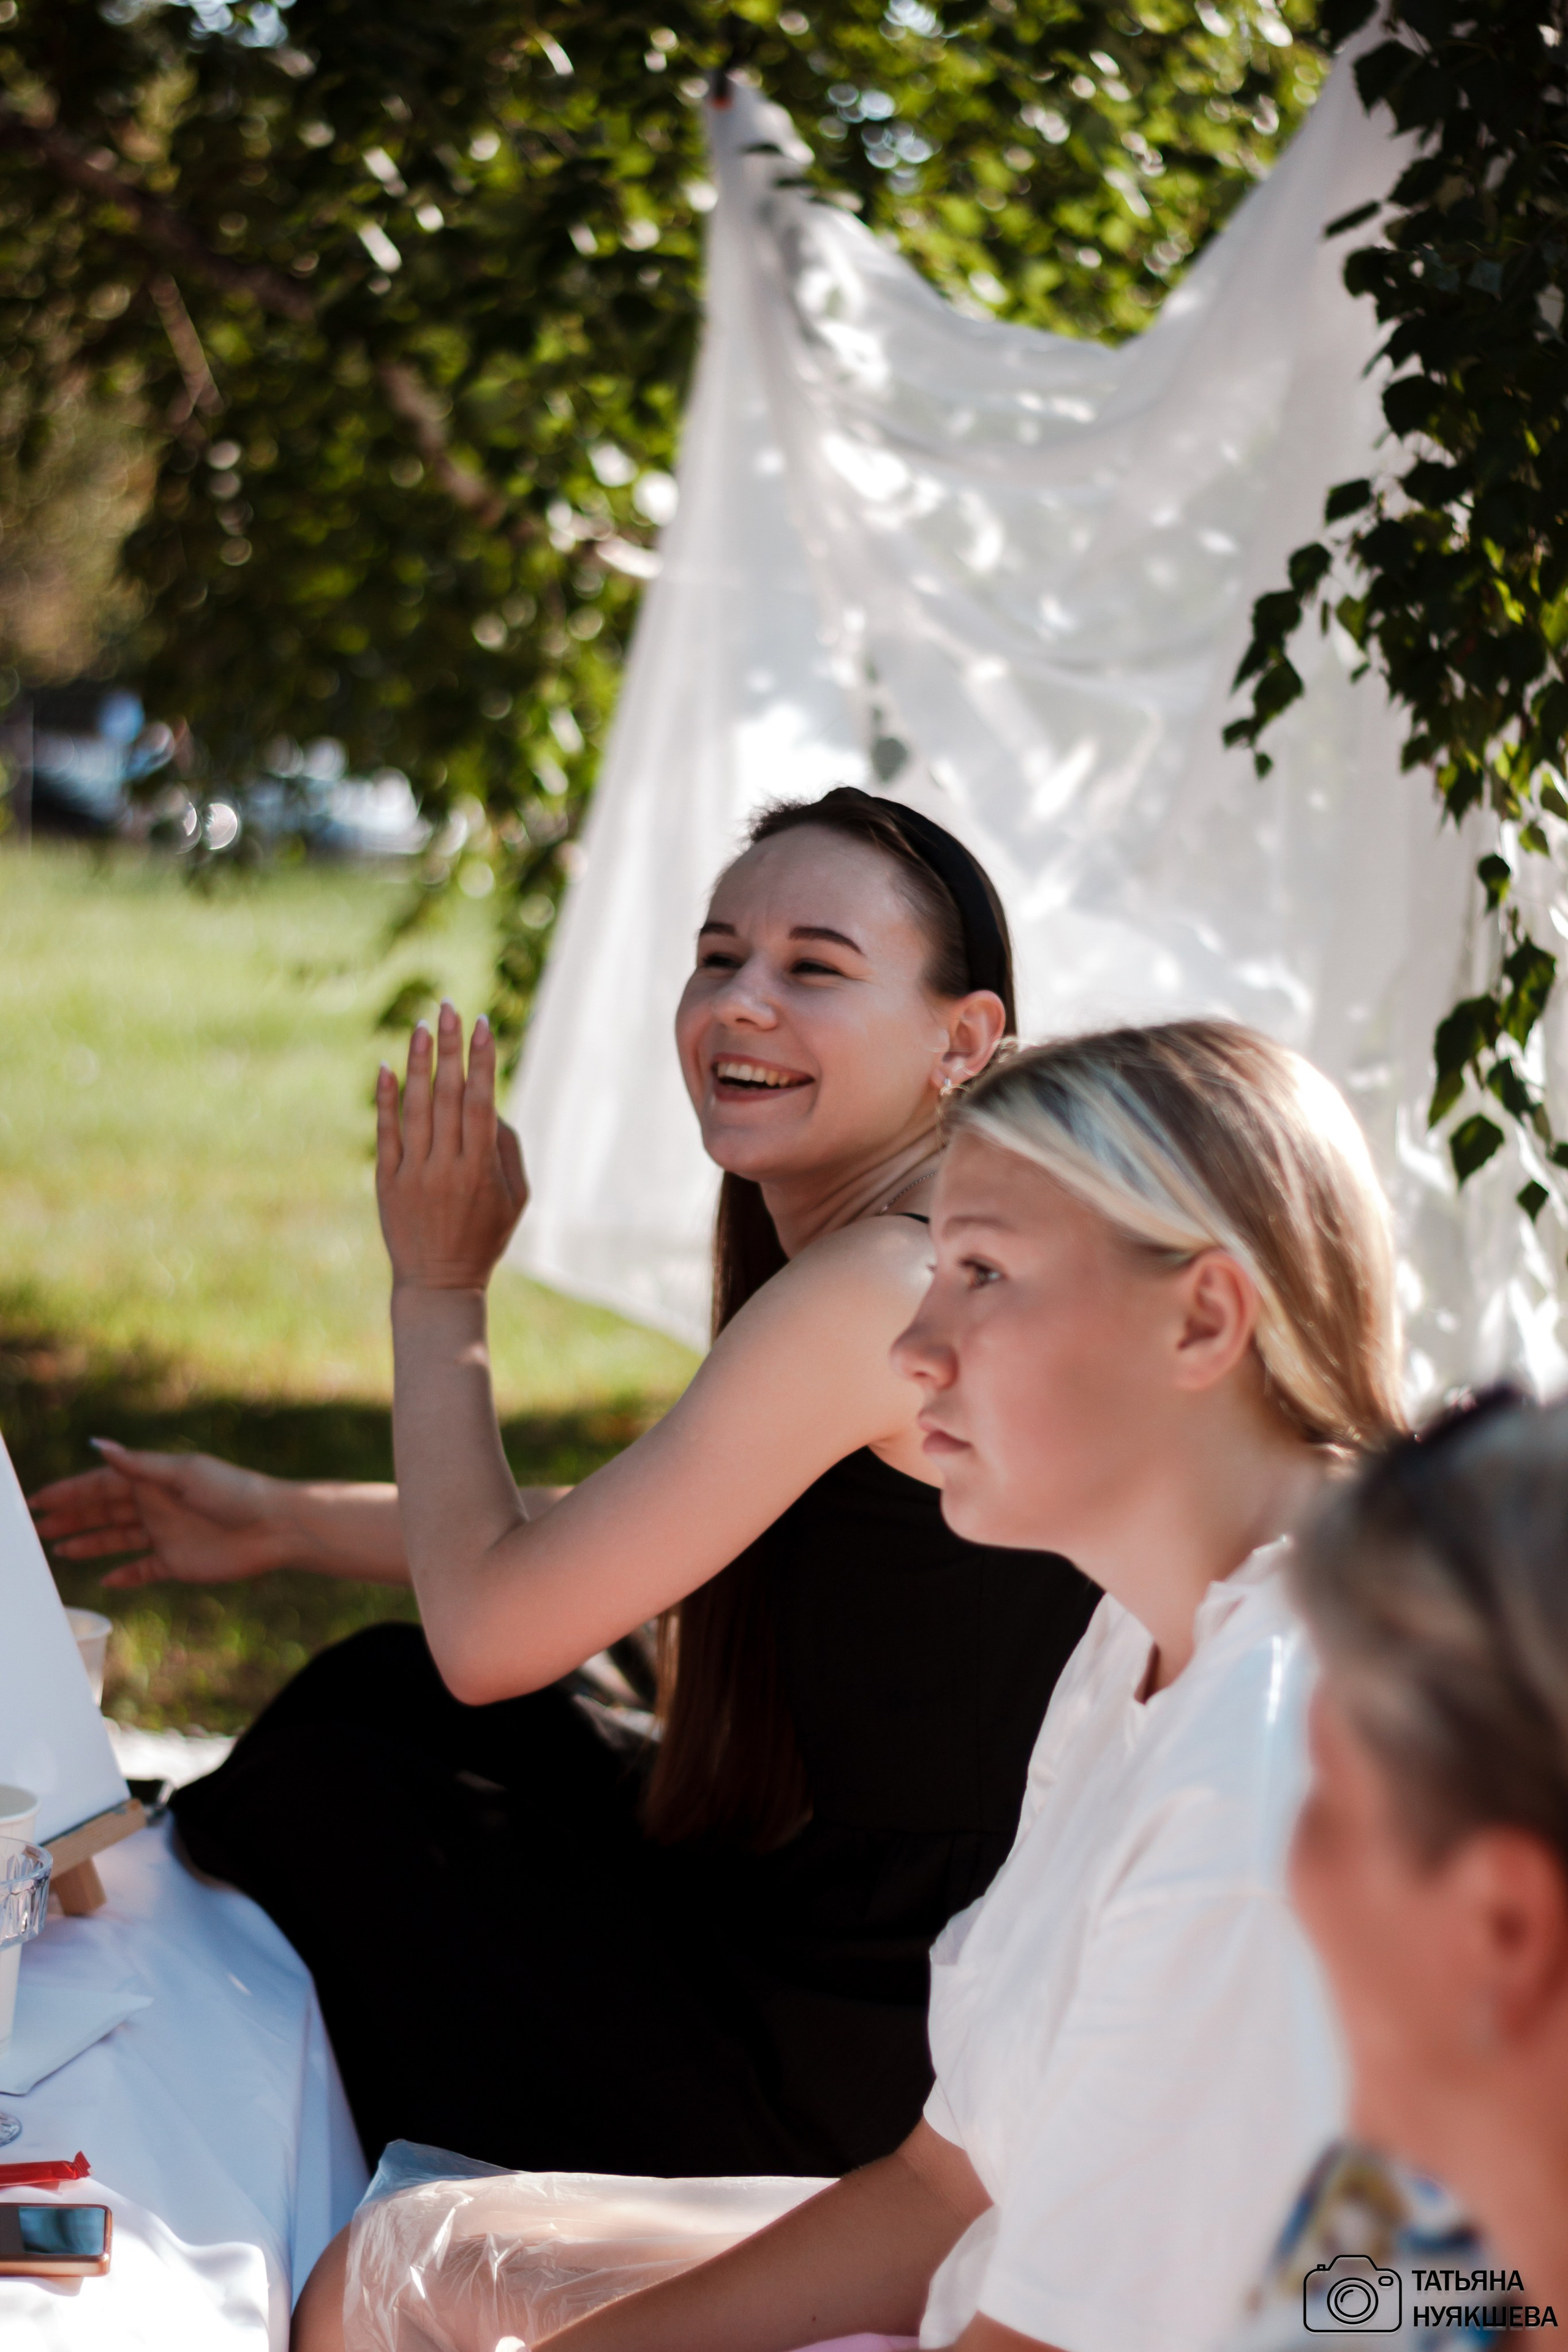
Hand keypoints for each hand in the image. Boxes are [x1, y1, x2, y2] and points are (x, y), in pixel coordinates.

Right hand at [28, 1441, 284, 1587]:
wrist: (275, 1527)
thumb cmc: (234, 1492)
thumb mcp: (183, 1473)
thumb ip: (138, 1465)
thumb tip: (98, 1445)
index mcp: (155, 1480)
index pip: (102, 1484)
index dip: (70, 1492)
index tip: (38, 1500)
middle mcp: (156, 1506)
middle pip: (104, 1512)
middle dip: (71, 1517)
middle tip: (37, 1526)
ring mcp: (166, 1535)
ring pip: (117, 1540)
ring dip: (89, 1544)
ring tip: (59, 1549)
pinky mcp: (178, 1563)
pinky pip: (142, 1570)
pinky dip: (124, 1575)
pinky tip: (104, 1580)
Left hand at [377, 1004, 527, 1292]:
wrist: (438, 1283)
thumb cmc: (485, 1236)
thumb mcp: (516, 1199)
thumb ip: (507, 1149)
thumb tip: (492, 1104)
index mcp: (481, 1169)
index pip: (482, 1102)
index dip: (482, 1060)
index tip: (481, 1024)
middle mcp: (446, 1166)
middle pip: (449, 1095)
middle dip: (451, 1047)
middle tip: (449, 1007)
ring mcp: (414, 1173)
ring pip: (415, 1107)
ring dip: (419, 1063)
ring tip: (421, 1026)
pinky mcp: (387, 1182)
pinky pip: (385, 1133)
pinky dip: (385, 1099)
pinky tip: (386, 1067)